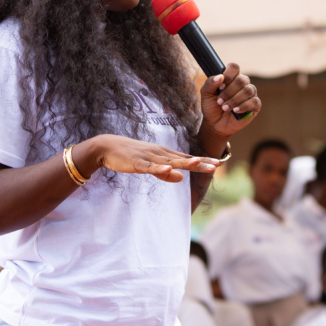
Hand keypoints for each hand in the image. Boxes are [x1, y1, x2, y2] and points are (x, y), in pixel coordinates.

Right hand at [80, 134, 218, 182]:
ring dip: (184, 163)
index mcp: (163, 154)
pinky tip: (169, 169)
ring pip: (169, 161)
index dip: (202, 161)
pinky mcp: (137, 163)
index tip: (218, 163)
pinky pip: (150, 167)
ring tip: (198, 165)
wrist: (108, 147)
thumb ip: (165, 173)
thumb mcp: (150, 166)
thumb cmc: (130, 157)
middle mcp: (159, 153)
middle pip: (182, 159)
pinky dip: (159, 168)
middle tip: (216, 165)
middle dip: (199, 162)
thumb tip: (181, 178)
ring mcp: (149, 157)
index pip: (186, 158)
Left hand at [199, 63, 260, 139]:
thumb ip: (210, 83)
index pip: (234, 67)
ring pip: (248, 90)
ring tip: (225, 108)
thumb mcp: (206, 94)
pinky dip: (244, 106)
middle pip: (241, 80)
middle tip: (219, 102)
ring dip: (235, 100)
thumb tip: (220, 77)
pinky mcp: (255, 105)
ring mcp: (250, 94)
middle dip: (229, 92)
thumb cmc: (211, 107)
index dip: (228, 75)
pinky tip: (235, 110)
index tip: (220, 87)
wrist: (215, 124)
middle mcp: (242, 84)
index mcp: (231, 78)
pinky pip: (255, 101)